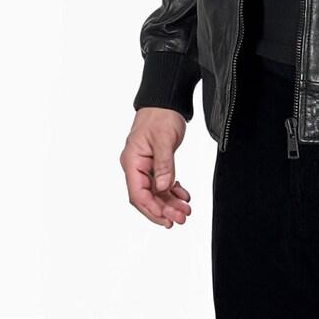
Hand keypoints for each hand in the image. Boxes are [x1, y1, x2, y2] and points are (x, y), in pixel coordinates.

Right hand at [120, 108, 191, 227]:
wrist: (165, 100)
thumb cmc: (161, 114)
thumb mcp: (164, 139)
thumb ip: (164, 164)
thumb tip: (164, 188)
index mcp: (132, 161)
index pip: (138, 194)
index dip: (152, 209)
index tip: (168, 219)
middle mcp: (136, 166)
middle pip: (147, 196)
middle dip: (163, 209)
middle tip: (181, 218)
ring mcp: (145, 165)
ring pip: (156, 191)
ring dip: (170, 202)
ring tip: (186, 211)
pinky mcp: (155, 162)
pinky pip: (162, 182)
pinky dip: (172, 190)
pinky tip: (183, 196)